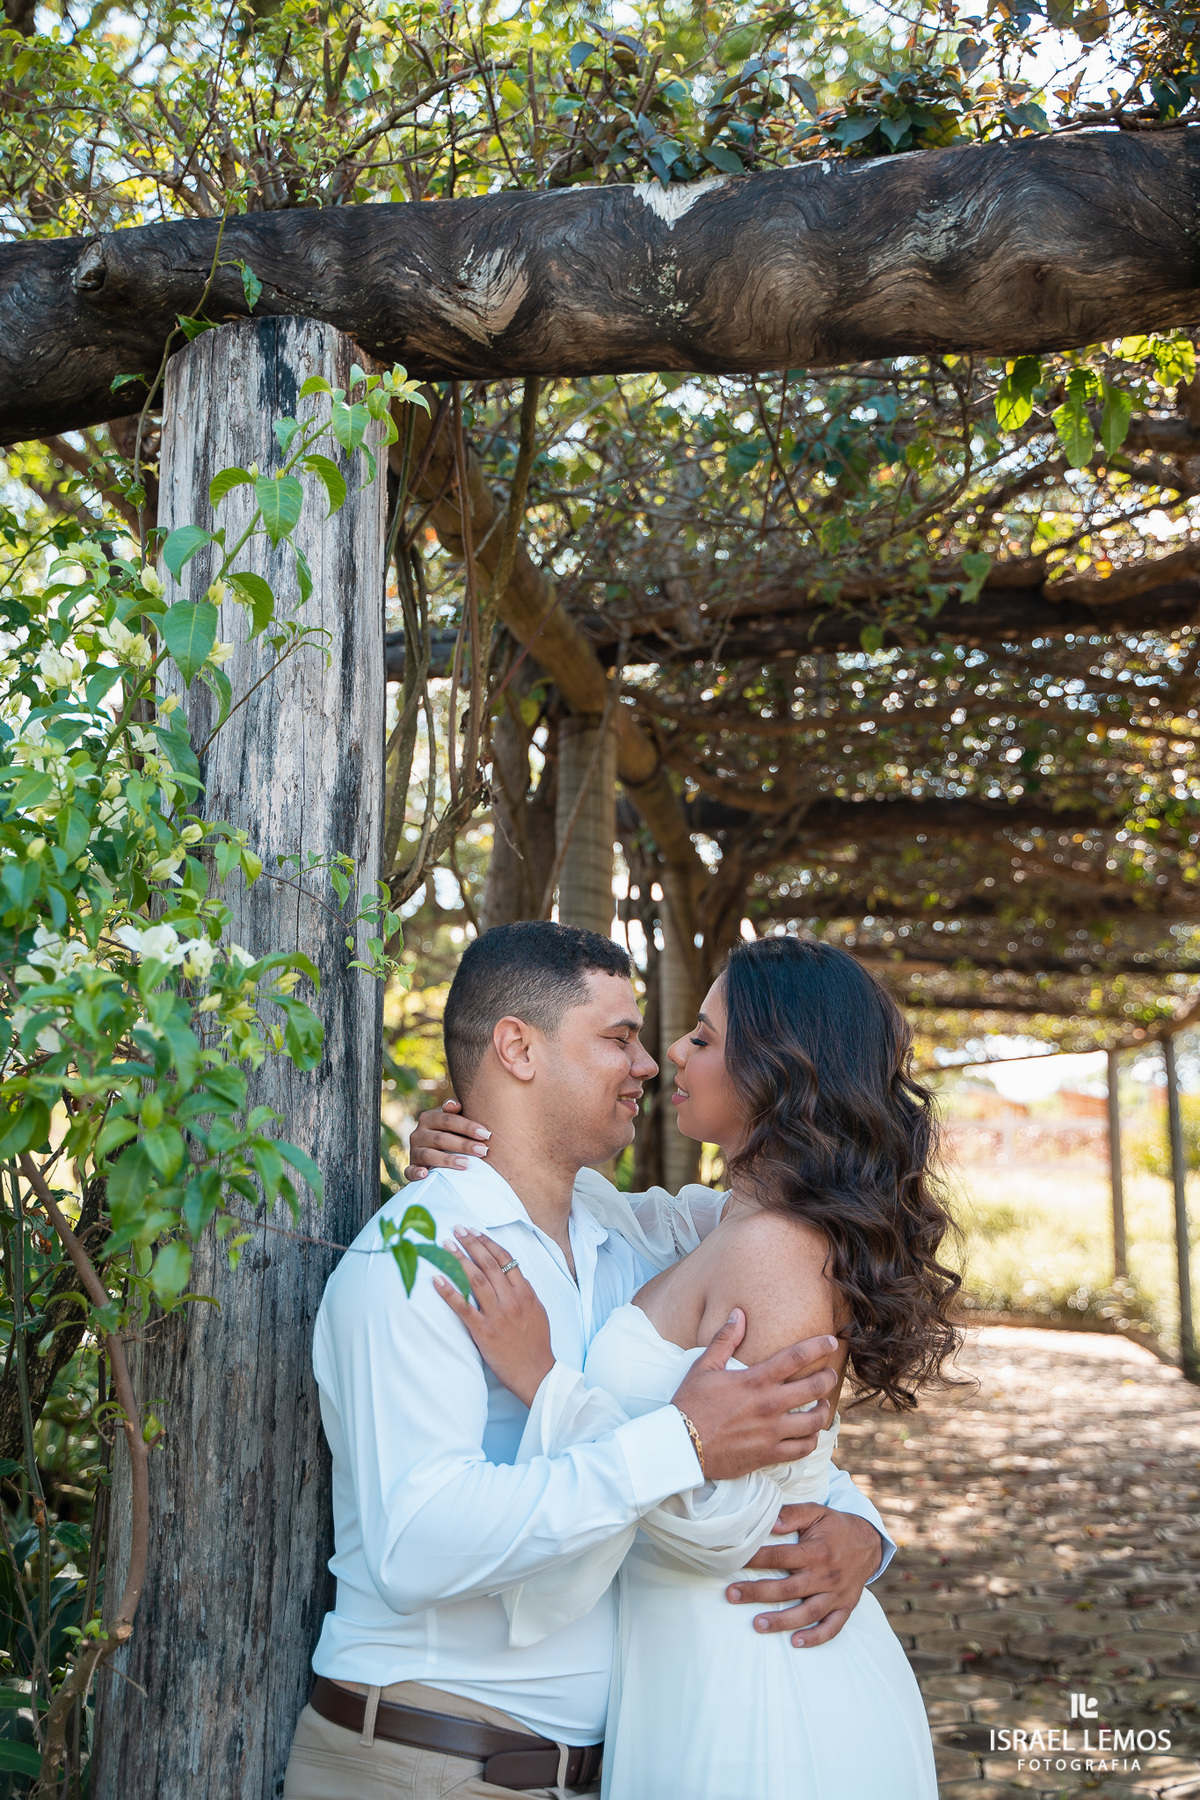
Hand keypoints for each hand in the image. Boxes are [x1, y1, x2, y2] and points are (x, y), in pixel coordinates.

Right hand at [405, 1098, 490, 1178]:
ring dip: (447, 1160)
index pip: (448, 1120)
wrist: (434, 1150)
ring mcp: (414, 1151)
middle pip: (441, 1138)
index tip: (486, 1134)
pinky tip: (426, 1174)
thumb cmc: (450, 1132)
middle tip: (483, 1151)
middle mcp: (418, 1133)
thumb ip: (456, 1111)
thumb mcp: (452, 1120)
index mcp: (428, 1118)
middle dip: (464, 1145)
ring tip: (466, 1164)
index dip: (467, 1127)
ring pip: (428, 1155)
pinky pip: (410, 1171)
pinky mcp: (412, 1167)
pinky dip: (416, 1173)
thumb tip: (455, 1105)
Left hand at [433, 1228, 553, 1406]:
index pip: (505, 1259)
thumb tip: (513, 1276)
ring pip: (475, 1280)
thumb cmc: (537, 1343)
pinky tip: (437, 1279)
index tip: (474, 1231)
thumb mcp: (538, 1310)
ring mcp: (497, 1315)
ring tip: (446, 1245)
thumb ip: (525, 1291)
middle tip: (456, 1230)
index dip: (487, 1243)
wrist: (537, 1373)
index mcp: (525, 1292)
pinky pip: (463, 1307)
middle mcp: (511, 1299)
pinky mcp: (483, 1332)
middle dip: (471, 1243)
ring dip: (459, 1260)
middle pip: (488, 1264)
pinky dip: (449, 1291)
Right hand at [669, 1315, 837, 1482]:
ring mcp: (772, 1432)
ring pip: (814, 1421)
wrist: (682, 1446)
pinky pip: (802, 1449)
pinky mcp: (769, 1454)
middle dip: (828, 1378)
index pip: (797, 1357)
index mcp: (756, 1380)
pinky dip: (811, 1440)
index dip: (818, 1346)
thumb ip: (725, 1339)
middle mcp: (769, 1405)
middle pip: (814, 1388)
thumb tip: (739, 1313)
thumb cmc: (691, 1404)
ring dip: (823, 1410)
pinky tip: (810, 1433)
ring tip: (823, 1403)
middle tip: (829, 1374)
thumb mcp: (704, 1367)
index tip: (831, 1341)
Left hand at [726, 1505, 882, 1646]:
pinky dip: (815, 1638)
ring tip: (757, 1625)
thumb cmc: (836, 1526)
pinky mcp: (845, 1607)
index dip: (756, 1560)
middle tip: (732, 1595)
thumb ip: (792, 1515)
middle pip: (788, 1588)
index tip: (733, 1562)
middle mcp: (826, 1575)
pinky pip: (832, 1627)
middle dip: (758, 1593)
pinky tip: (796, 1642)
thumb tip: (769, 1521)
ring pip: (807, 1613)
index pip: (780, 1557)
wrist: (870, 1541)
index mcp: (816, 1551)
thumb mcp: (816, 1512)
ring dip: (782, 1621)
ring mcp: (837, 1594)